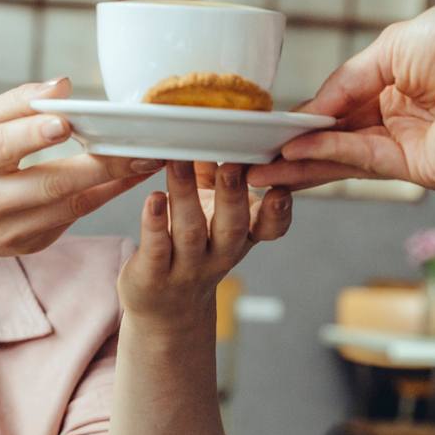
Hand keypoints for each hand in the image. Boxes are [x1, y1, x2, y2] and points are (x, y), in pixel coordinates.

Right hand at [0, 79, 155, 259]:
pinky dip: (100, 199)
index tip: (67, 122)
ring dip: (111, 184)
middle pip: (47, 185)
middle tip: (137, 147)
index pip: (2, 146)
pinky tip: (123, 180)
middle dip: (97, 166)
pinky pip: (70, 221)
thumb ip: (17, 102)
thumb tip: (61, 86)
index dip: (34, 135)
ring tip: (143, 161)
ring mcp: (4, 231)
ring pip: (67, 208)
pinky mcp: (25, 246)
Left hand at [119, 161, 290, 321]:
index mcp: (241, 237)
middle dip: (233, 195)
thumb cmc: (191, 249)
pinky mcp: (153, 276)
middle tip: (232, 164)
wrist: (165, 308)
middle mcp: (220, 255)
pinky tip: (153, 198)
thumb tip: (223, 126)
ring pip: (191, 232)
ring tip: (178, 162)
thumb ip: (217, 176)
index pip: (269, 228)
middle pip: (232, 226)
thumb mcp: (214, 215)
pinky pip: (156, 248)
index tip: (281, 188)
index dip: (279, 212)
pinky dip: (156, 223)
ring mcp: (187, 268)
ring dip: (186, 195)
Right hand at [248, 0, 434, 191]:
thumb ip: (344, 83)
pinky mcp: (428, 170)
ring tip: (257, 169)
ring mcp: (417, 151)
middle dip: (295, 153)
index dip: (306, 121)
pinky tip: (294, 151)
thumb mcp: (388, 49)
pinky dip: (328, 155)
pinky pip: (367, 162)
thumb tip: (307, 111)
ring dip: (300, 165)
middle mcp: (408, 126)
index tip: (267, 128)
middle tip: (251, 162)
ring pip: (346, 161)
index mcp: (402, 91)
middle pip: (339, 145)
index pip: (344, 113)